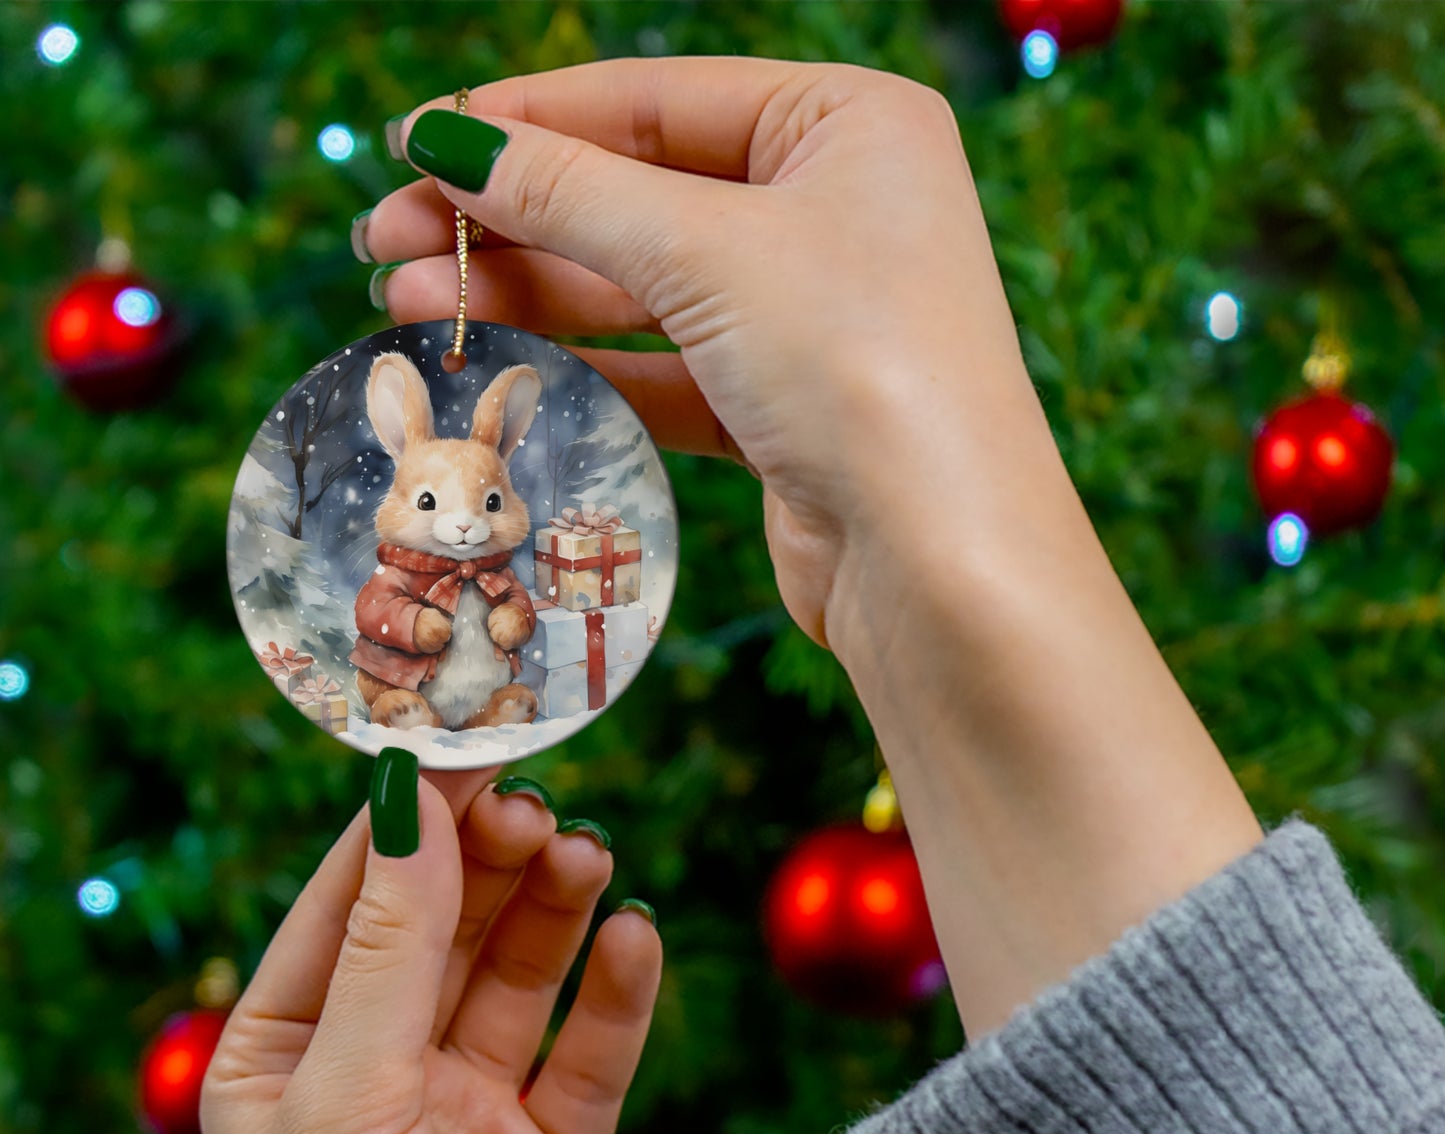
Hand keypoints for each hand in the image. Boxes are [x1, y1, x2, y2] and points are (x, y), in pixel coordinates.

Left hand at [201, 766, 661, 1133]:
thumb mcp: (346, 1096)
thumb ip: (391, 946)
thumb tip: (410, 800)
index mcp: (290, 1053)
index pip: (353, 902)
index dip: (410, 823)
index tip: (468, 746)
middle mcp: (380, 1073)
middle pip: (447, 928)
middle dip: (491, 863)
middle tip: (541, 808)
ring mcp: (469, 1114)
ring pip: (522, 978)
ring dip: (556, 912)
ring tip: (589, 857)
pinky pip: (591, 1056)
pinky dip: (617, 995)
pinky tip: (636, 939)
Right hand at [362, 60, 1262, 1040]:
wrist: (940, 561)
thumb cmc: (860, 367)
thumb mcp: (706, 252)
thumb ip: (569, 192)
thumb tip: (446, 141)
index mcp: (847, 126)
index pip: (657, 99)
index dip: (528, 121)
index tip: (418, 146)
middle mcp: (835, 211)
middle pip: (639, 196)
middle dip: (510, 220)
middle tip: (386, 242)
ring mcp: (810, 315)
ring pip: (641, 289)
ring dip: (528, 294)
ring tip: (410, 303)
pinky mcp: (784, 408)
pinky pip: (665, 367)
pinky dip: (584, 364)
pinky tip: (496, 362)